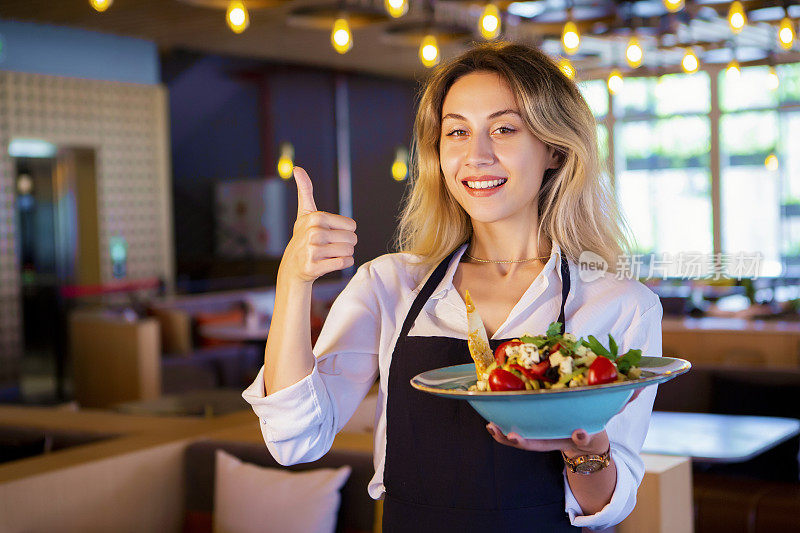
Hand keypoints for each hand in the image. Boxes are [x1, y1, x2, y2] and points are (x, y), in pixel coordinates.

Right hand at [280, 166, 356, 283]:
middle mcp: (314, 233)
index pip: (352, 226)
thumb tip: (297, 168)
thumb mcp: (304, 213)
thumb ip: (305, 190)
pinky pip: (345, 263)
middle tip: (330, 246)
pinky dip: (343, 263)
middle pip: (352, 239)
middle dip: (345, 244)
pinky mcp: (314, 267)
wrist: (292, 266)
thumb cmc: (302, 237)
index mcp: (316, 218)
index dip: (344, 231)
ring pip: (349, 251)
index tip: (330, 234)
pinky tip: (331, 262)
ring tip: (330, 254)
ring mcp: (313, 251)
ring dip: (344, 254)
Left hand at [486, 387, 643, 454]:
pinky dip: (499, 429)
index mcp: (581, 433)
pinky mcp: (529, 432)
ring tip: (492, 427)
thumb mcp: (609, 408)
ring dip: (505, 437)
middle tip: (515, 436)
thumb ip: (624, 396)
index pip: (582, 437)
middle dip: (528, 442)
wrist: (581, 437)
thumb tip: (642, 383)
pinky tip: (487, 420)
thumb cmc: (593, 416)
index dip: (581, 437)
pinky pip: (511, 433)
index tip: (580, 432)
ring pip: (521, 442)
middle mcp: (558, 438)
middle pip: (541, 444)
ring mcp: (541, 438)